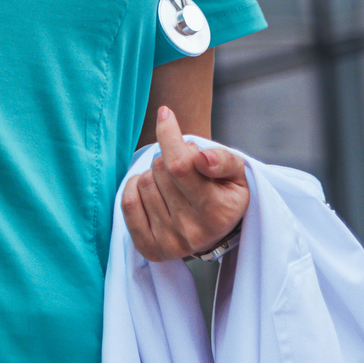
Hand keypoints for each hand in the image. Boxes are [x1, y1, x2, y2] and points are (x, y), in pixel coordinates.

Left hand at [123, 106, 248, 261]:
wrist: (214, 230)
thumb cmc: (223, 193)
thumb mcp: (236, 174)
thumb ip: (223, 160)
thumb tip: (200, 156)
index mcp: (218, 212)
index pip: (181, 165)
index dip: (169, 135)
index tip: (166, 114)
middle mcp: (193, 231)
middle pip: (161, 170)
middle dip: (169, 158)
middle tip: (183, 168)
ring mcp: (170, 242)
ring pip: (144, 183)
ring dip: (154, 174)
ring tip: (172, 184)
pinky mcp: (149, 248)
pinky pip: (127, 202)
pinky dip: (135, 188)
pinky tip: (152, 191)